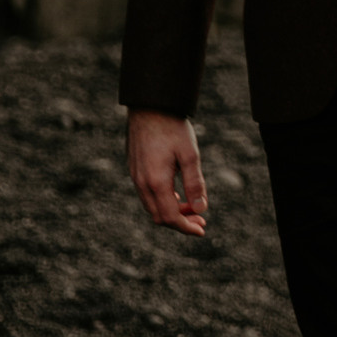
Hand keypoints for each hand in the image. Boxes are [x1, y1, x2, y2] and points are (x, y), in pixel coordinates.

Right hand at [127, 109, 209, 236]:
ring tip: (193, 209)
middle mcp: (142, 183)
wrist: (150, 106)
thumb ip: (195, 183)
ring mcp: (135, 176)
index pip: (170, 217)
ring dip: (172, 212)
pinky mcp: (135, 169)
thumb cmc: (172, 128)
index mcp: (155, 182)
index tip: (202, 230)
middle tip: (201, 220)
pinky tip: (178, 196)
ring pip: (152, 207)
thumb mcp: (190, 155)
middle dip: (181, 222)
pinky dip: (163, 201)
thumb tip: (201, 209)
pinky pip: (147, 195)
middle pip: (159, 216)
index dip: (186, 227)